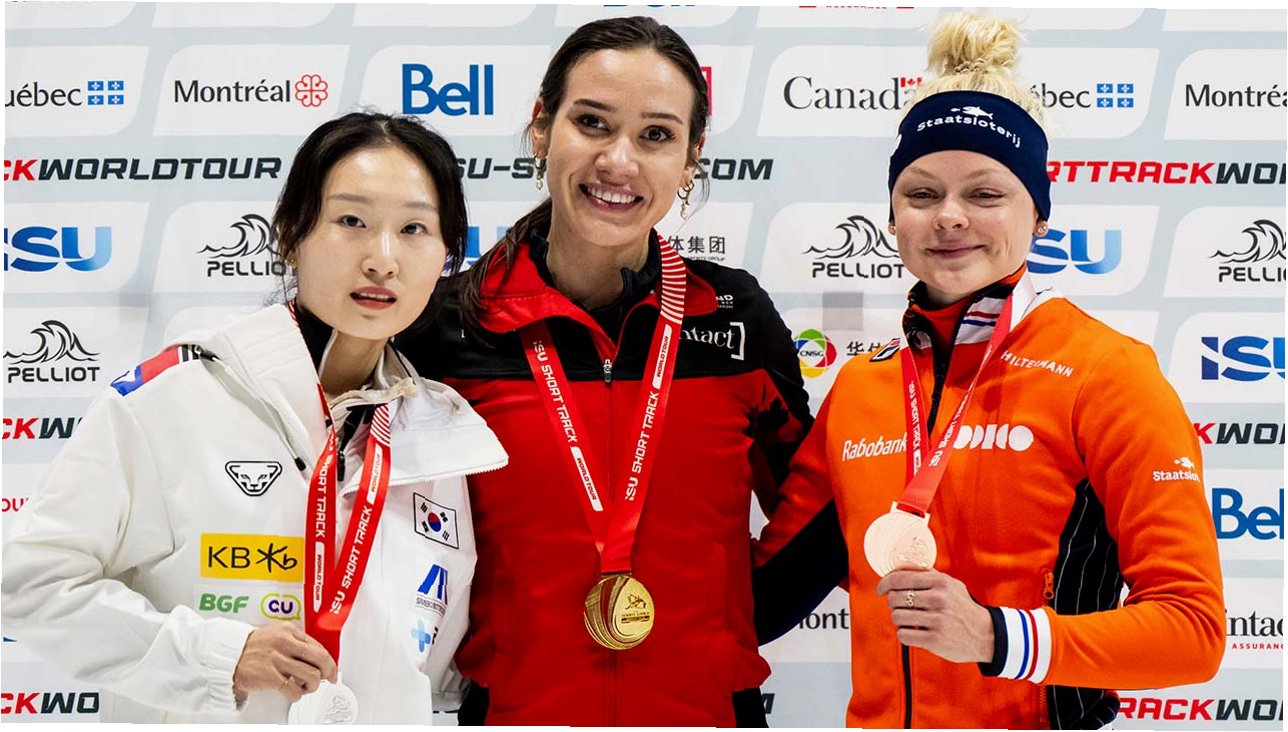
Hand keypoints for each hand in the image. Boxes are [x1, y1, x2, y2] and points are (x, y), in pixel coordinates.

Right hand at [232, 622, 337, 702]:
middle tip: (328, 679)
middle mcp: (285, 642)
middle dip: (329, 671)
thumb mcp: (275, 634)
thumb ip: (294, 640)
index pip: (318, 646)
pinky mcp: (269, 676)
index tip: (330, 670)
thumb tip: (315, 655)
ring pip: (312, 675)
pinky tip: (293, 694)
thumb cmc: (251, 647)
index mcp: (289, 630)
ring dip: (312, 686)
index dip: (329, 661)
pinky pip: (294, 690)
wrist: (226, 655)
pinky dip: (297, 695)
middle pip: (321, 658)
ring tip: (305, 687)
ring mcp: (277, 659)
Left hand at [875, 569, 993, 663]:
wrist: (985, 635)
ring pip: (897, 617)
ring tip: (910, 620)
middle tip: (900, 607)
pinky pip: (903, 635)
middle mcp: (938, 599)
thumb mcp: (951, 585)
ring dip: (899, 620)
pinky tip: (914, 632)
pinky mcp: (935, 640)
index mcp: (940, 582)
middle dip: (893, 603)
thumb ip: (928, 575)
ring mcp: (937, 620)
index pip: (900, 578)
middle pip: (895, 598)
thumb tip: (899, 566)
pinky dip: (905, 634)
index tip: (880, 589)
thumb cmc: (962, 608)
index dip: (885, 583)